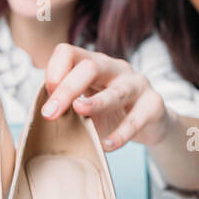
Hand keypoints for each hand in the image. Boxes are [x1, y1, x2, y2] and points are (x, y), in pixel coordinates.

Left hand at [40, 44, 168, 149]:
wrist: (150, 122)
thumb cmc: (111, 112)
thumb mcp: (86, 104)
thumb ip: (68, 104)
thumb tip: (45, 113)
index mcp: (94, 64)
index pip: (68, 52)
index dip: (54, 71)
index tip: (46, 97)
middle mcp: (115, 68)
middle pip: (90, 67)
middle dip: (67, 89)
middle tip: (50, 113)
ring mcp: (137, 84)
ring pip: (116, 90)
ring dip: (96, 102)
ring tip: (80, 111)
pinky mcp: (153, 104)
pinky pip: (136, 119)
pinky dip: (121, 134)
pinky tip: (107, 145)